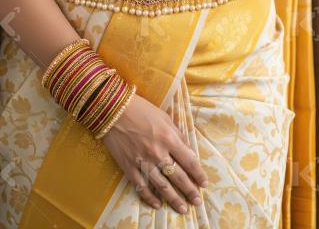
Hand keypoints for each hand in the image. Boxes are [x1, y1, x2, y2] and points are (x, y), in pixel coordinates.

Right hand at [101, 92, 207, 213]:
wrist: (114, 110)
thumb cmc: (141, 110)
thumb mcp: (164, 117)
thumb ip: (177, 135)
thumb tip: (187, 150)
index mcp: (169, 138)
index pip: (189, 161)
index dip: (198, 174)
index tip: (204, 183)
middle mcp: (158, 153)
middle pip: (178, 177)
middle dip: (190, 191)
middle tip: (197, 201)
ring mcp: (143, 162)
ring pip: (162, 186)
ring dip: (174, 199)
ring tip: (183, 208)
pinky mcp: (129, 167)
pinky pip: (141, 187)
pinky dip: (149, 198)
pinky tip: (158, 205)